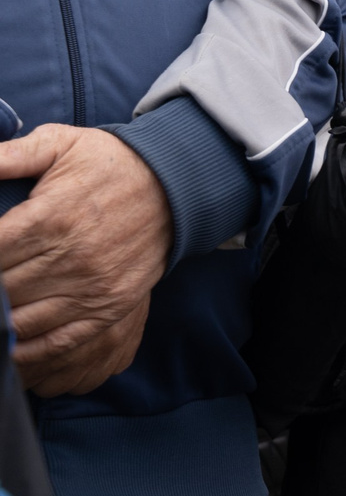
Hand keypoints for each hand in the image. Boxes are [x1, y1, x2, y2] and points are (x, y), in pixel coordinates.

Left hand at [0, 125, 175, 396]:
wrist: (177, 185)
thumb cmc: (110, 164)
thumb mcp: (61, 143)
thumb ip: (10, 154)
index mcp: (50, 217)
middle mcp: (70, 257)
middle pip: (1, 291)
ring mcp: (91, 287)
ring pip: (21, 321)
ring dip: (0, 321)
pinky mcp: (109, 306)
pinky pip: (57, 341)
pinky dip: (26, 351)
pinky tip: (8, 348)